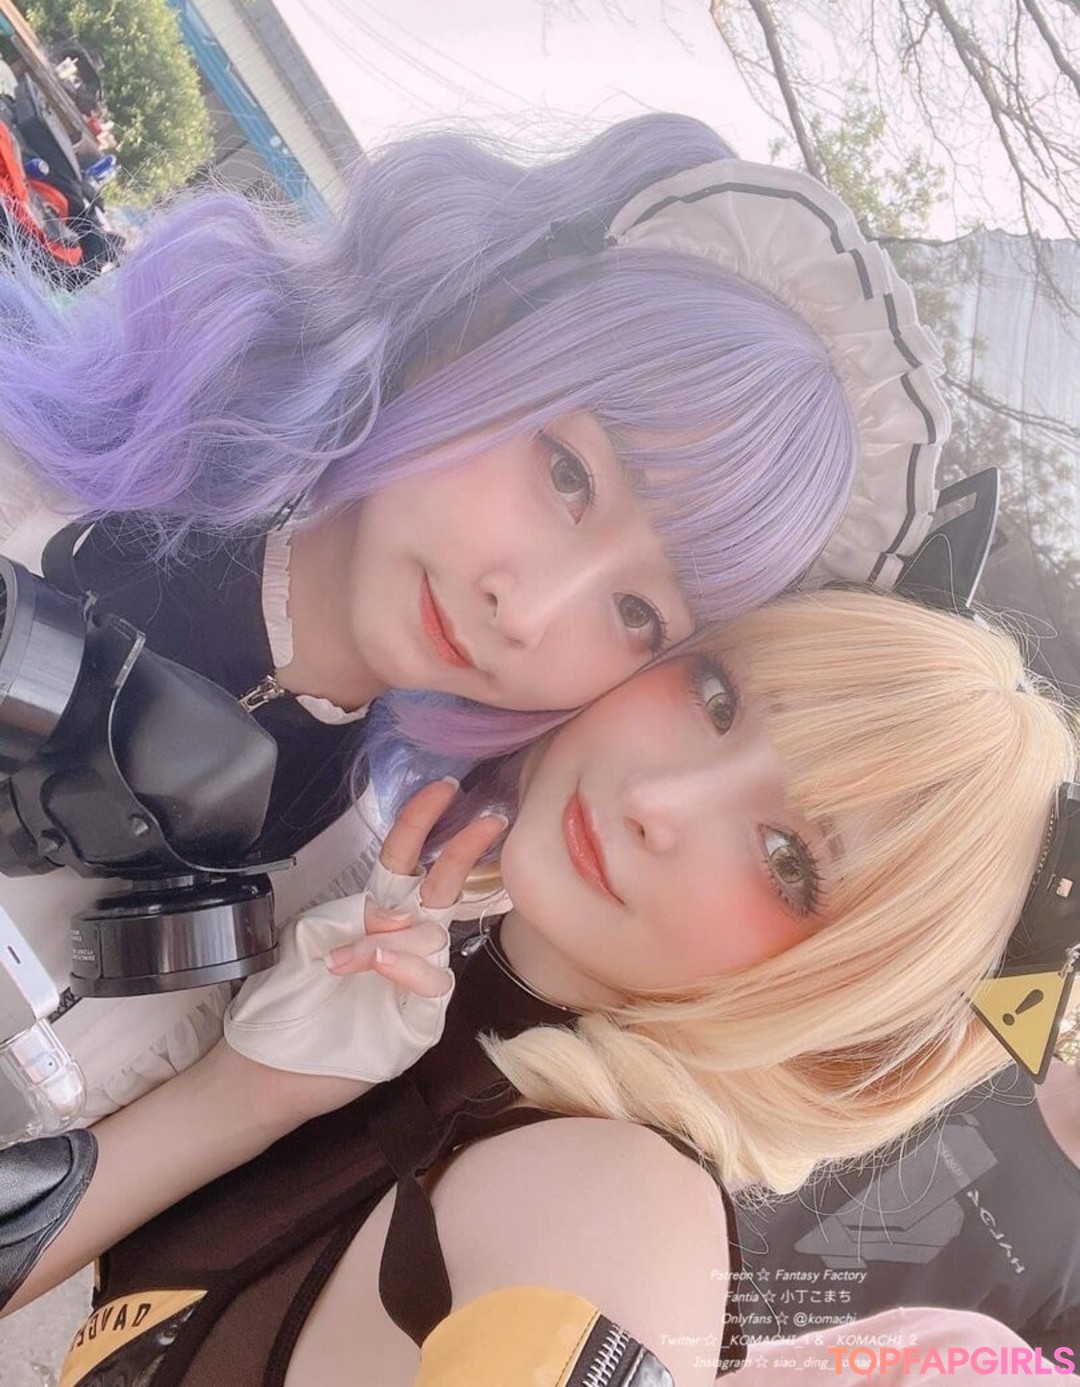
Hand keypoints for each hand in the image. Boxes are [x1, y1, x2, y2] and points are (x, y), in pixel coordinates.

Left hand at [224, 780, 505, 1086]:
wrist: (269, 1066)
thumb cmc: (284, 1001)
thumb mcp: (305, 937)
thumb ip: (350, 914)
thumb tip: (392, 915)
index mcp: (376, 914)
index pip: (407, 861)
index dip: (423, 824)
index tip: (444, 788)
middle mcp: (406, 941)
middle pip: (445, 886)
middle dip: (465, 848)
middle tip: (488, 819)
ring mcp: (417, 980)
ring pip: (434, 936)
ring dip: (389, 938)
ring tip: (346, 962)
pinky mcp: (422, 1022)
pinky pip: (434, 982)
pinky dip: (407, 967)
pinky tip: (379, 965)